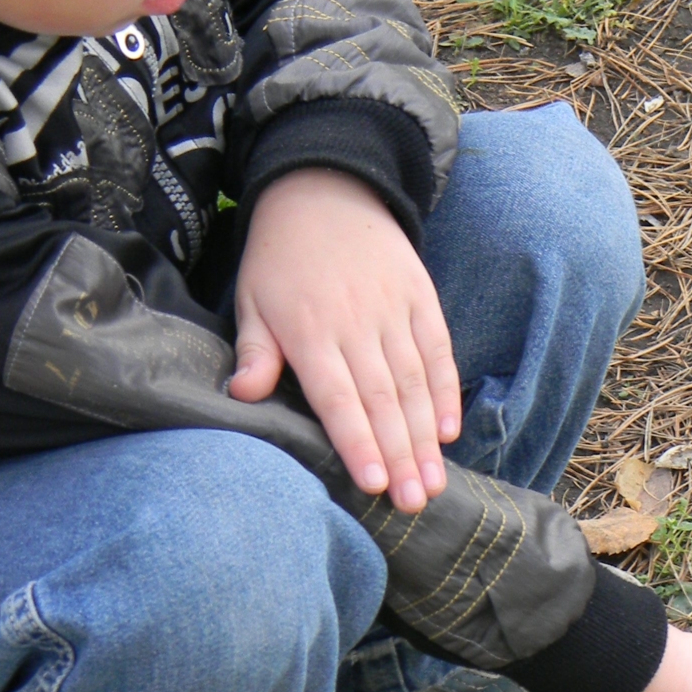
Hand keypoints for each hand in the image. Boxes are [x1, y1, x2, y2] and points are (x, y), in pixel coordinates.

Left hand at [231, 168, 460, 512]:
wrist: (325, 188)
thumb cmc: (281, 258)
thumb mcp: (252, 299)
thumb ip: (255, 351)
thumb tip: (243, 396)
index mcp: (310, 330)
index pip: (337, 398)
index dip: (357, 443)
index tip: (373, 484)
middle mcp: (357, 324)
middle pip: (383, 400)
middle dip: (399, 456)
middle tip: (413, 503)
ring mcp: (394, 311)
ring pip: (414, 384)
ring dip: (425, 438)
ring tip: (433, 483)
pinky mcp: (421, 298)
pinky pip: (438, 352)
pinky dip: (446, 393)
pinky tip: (448, 432)